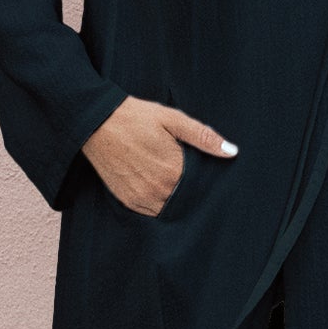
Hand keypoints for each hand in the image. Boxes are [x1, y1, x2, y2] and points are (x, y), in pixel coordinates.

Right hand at [83, 96, 238, 216]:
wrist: (95, 123)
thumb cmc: (136, 117)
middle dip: (192, 191)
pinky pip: (151, 211)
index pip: (201, 187)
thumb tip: (232, 152)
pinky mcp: (128, 201)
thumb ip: (203, 137)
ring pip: (170, 208)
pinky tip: (159, 187)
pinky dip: (159, 203)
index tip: (206, 172)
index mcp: (173, 170)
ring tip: (172, 179)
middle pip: (186, 199)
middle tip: (188, 174)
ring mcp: (141, 198)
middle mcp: (158, 190)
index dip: (206, 180)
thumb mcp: (173, 119)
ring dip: (175, 199)